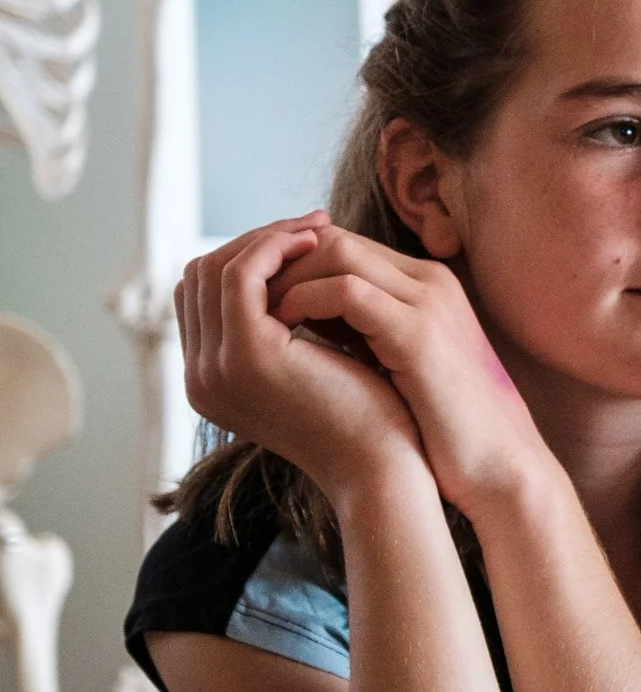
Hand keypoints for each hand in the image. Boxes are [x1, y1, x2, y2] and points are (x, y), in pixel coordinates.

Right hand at [177, 213, 425, 493]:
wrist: (387, 467)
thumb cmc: (370, 419)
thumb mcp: (320, 364)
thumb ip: (294, 329)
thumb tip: (300, 274)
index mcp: (213, 380)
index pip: (205, 296)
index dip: (249, 259)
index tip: (304, 240)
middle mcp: (201, 376)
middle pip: (202, 277)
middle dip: (256, 241)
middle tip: (314, 224)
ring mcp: (216, 367)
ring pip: (218, 269)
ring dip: (269, 238)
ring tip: (321, 228)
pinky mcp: (245, 354)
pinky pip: (241, 275)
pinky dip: (274, 248)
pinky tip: (318, 242)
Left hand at [266, 226, 551, 513]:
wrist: (497, 467)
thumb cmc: (445, 429)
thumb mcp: (395, 365)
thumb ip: (357, 334)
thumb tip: (292, 324)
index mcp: (425, 287)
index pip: (337, 243)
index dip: (286, 265)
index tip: (249, 299)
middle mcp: (428, 281)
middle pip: (330, 236)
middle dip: (275, 264)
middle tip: (237, 303)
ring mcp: (427, 302)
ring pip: (333, 251)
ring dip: (282, 280)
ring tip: (251, 317)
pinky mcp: (420, 333)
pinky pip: (345, 291)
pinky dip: (303, 304)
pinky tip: (278, 335)